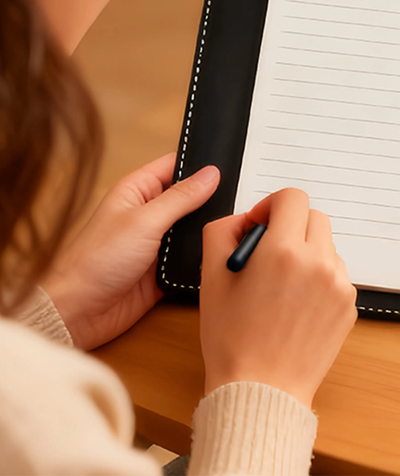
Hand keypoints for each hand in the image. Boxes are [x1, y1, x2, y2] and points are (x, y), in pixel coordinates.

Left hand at [41, 154, 219, 350]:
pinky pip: (192, 256)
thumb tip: (210, 174)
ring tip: (234, 225)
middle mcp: (148, 213)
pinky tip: (220, 252)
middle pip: (189, 197)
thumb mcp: (144, 221)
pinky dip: (203, 256)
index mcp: (137, 191)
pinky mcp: (163, 268)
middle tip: (240, 198)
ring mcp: (156, 241)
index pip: (174, 166)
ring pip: (194, 227)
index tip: (229, 166)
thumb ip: (181, 197)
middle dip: (212, 199)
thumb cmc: (95, 262)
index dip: (199, 164)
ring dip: (208, 229)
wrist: (80, 313)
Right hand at [199, 188, 356, 406]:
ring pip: (327, 247)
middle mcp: (319, 262)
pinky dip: (318, 279)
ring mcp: (339, 285)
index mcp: (284, 251)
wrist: (261, 391)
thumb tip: (244, 220)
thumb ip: (223, 233)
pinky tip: (296, 306)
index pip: (292, 198)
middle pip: (314, 218)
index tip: (260, 226)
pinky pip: (336, 275)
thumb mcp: (211, 279)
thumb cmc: (232, 340)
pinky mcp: (349, 306)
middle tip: (268, 253)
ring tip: (281, 286)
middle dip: (290, 227)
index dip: (271, 206)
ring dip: (306, 253)